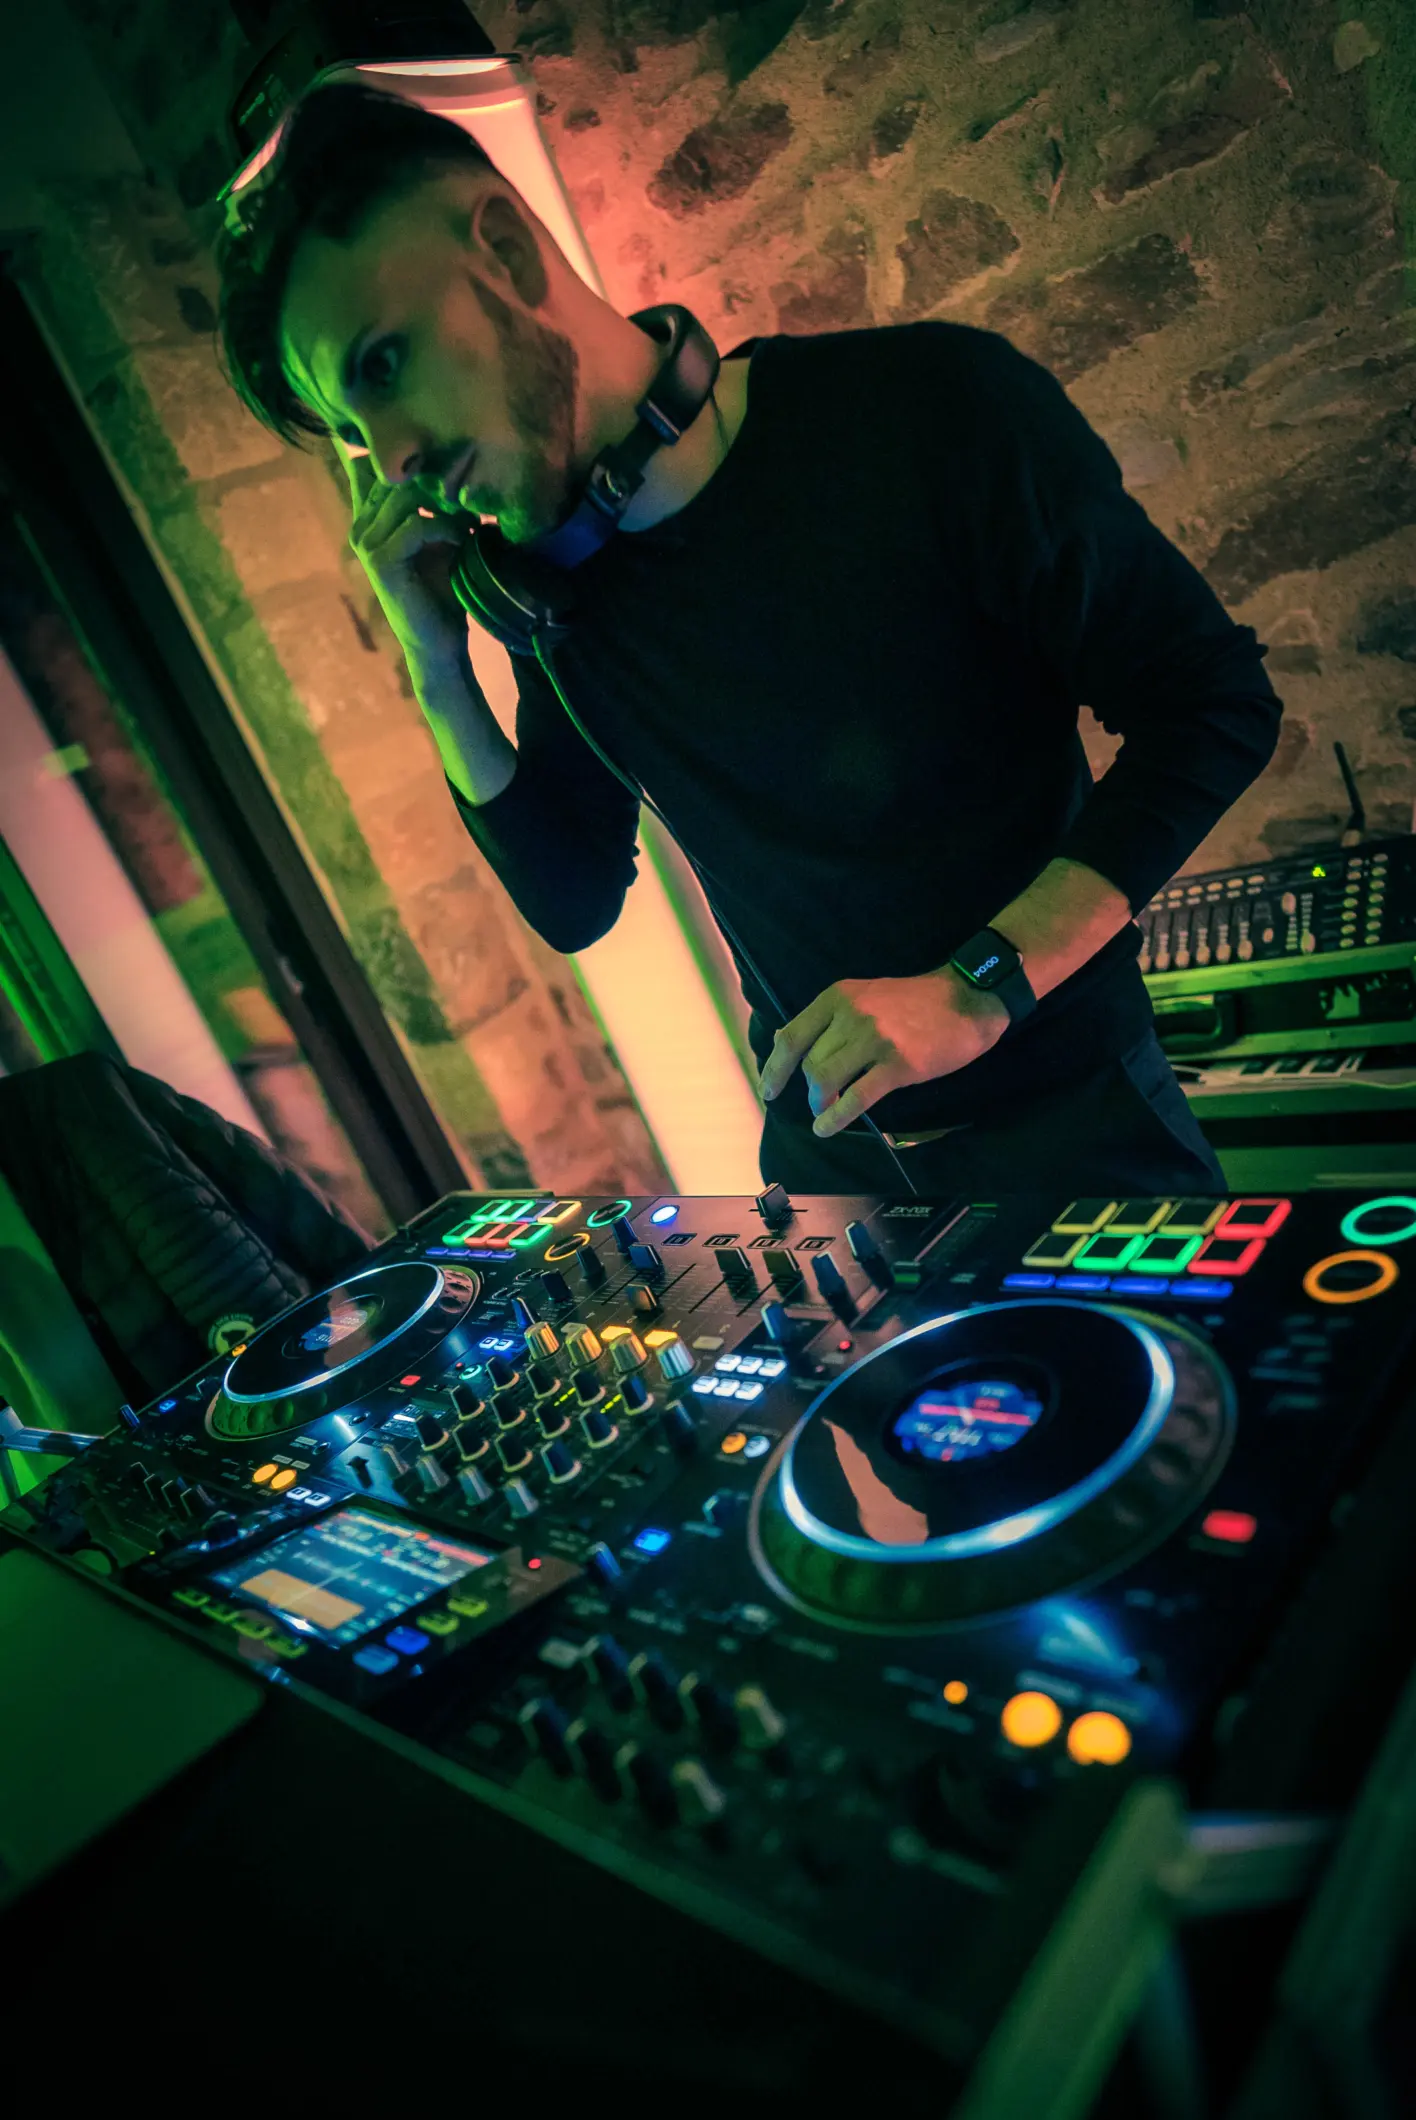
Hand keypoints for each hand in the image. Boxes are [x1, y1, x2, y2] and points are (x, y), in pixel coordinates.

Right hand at [337, 441, 471, 670]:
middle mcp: (361, 525)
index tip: (435, 455)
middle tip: (469, 500)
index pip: (371, 466)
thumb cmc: (442, 589)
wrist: (439, 641)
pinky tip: (462, 540)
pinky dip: (445, 528)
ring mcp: (366, 542)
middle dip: (437, 481)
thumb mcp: (440, 536)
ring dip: (445, 506)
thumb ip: (434, 504)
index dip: (399, 454)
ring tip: (469, 523)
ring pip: (405, 496)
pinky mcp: (380, 560)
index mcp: (370, 517)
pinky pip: (416, 525)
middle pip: (396, 475)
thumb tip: (454, 461)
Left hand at [757, 970, 1008, 1136]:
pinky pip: (855, 1098)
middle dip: (808, 1088)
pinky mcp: (897, 1065)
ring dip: (820, 1104)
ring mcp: (873, 1040)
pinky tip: (827, 1128)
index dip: (774, 1068)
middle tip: (819, 1100)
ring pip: (825, 1080)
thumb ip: (828, 1017)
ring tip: (824, 1112)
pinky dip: (835, 1118)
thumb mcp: (865, 994)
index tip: (769, 1088)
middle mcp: (851, 1016)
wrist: (967, 997)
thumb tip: (786, 1041)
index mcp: (838, 997)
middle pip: (809, 1063)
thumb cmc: (915, 1000)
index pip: (792, 1037)